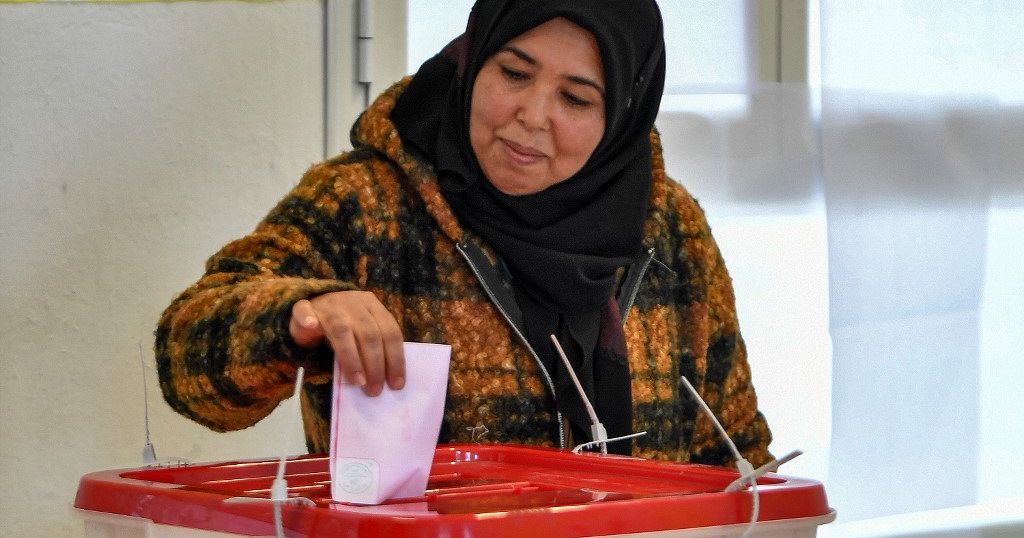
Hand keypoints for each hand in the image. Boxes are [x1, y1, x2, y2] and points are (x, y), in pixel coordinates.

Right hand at [289, 291, 404, 395]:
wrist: (313, 309)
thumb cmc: (344, 328)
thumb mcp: (363, 335)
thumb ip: (375, 351)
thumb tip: (388, 381)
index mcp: (373, 306)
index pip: (390, 332)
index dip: (395, 359)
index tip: (396, 384)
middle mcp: (353, 302)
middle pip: (369, 334)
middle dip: (375, 365)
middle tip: (374, 390)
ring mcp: (328, 304)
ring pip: (341, 329)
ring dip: (351, 358)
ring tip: (357, 381)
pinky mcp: (304, 307)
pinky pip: (303, 311)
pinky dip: (307, 319)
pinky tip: (311, 326)